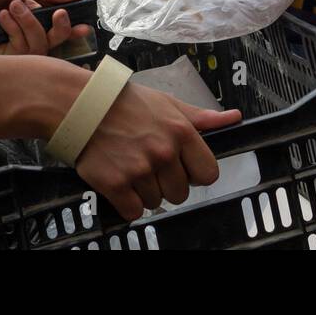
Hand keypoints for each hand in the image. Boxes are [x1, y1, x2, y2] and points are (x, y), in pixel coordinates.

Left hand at [0, 0, 90, 54]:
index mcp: (30, 12)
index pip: (56, 24)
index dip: (71, 27)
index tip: (84, 26)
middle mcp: (23, 30)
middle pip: (54, 40)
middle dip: (61, 29)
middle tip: (59, 16)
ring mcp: (12, 44)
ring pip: (40, 48)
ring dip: (31, 25)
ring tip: (13, 7)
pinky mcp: (0, 55)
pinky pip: (22, 52)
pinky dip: (17, 32)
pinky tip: (2, 17)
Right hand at [75, 82, 241, 220]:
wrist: (83, 106)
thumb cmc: (126, 103)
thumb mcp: (168, 103)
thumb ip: (202, 117)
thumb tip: (233, 118)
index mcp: (181, 132)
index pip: (208, 173)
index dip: (195, 173)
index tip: (183, 168)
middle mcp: (163, 152)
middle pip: (181, 193)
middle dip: (167, 184)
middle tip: (150, 165)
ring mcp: (140, 170)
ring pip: (156, 202)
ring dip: (144, 191)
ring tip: (131, 167)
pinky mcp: (116, 184)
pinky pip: (133, 211)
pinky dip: (127, 202)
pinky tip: (121, 181)